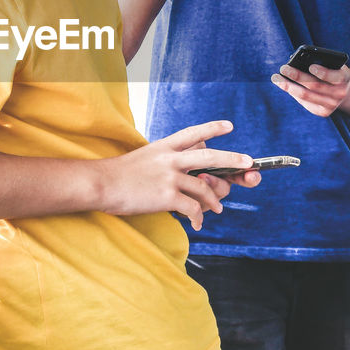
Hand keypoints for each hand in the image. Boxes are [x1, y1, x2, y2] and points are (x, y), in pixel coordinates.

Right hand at [100, 120, 259, 230]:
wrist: (102, 183)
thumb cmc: (120, 174)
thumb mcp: (145, 158)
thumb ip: (165, 161)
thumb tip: (187, 174)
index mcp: (164, 147)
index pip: (193, 134)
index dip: (212, 129)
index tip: (229, 126)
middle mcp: (170, 158)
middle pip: (209, 156)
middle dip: (232, 159)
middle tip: (248, 163)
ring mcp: (170, 176)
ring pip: (204, 187)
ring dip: (215, 200)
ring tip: (218, 208)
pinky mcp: (167, 196)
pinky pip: (192, 208)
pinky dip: (198, 217)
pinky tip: (197, 223)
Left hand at [271, 63, 349, 116]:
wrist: (345, 91)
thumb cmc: (333, 71)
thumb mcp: (333, 65)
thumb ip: (321, 62)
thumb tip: (296, 60)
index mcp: (344, 78)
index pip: (334, 76)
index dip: (323, 72)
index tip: (311, 66)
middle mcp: (339, 94)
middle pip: (314, 85)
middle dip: (297, 76)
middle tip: (283, 68)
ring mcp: (331, 105)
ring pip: (306, 95)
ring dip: (289, 86)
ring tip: (276, 78)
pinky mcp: (323, 112)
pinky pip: (305, 102)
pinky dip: (294, 93)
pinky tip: (285, 86)